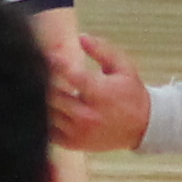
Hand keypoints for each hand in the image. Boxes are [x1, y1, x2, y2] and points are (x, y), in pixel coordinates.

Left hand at [52, 27, 153, 151]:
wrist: (142, 127)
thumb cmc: (130, 93)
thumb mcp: (123, 67)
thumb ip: (102, 50)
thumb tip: (81, 37)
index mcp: (101, 94)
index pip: (72, 77)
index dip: (56, 64)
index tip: (48, 56)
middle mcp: (88, 115)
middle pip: (54, 96)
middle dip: (45, 81)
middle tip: (39, 71)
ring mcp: (79, 132)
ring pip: (48, 113)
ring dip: (43, 99)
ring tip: (42, 87)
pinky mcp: (73, 144)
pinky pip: (48, 131)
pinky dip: (45, 118)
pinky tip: (49, 107)